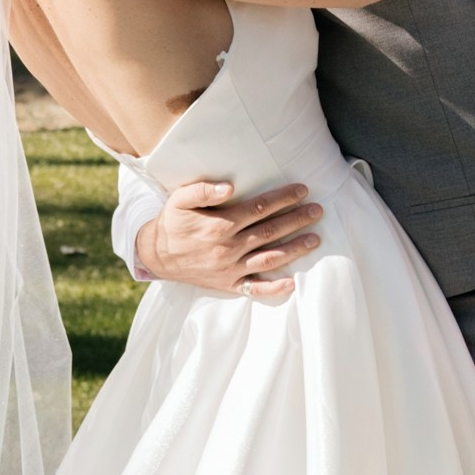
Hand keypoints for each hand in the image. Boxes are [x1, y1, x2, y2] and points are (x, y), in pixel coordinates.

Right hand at [136, 177, 321, 303]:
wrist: (156, 256)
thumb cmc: (171, 223)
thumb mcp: (179, 200)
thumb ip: (203, 190)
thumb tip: (229, 186)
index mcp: (221, 225)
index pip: (260, 208)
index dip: (283, 198)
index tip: (302, 190)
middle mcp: (229, 248)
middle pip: (271, 232)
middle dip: (297, 220)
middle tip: (318, 211)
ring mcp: (230, 269)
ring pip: (269, 258)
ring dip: (295, 249)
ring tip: (315, 239)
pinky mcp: (228, 284)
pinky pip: (255, 289)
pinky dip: (274, 288)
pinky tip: (293, 283)